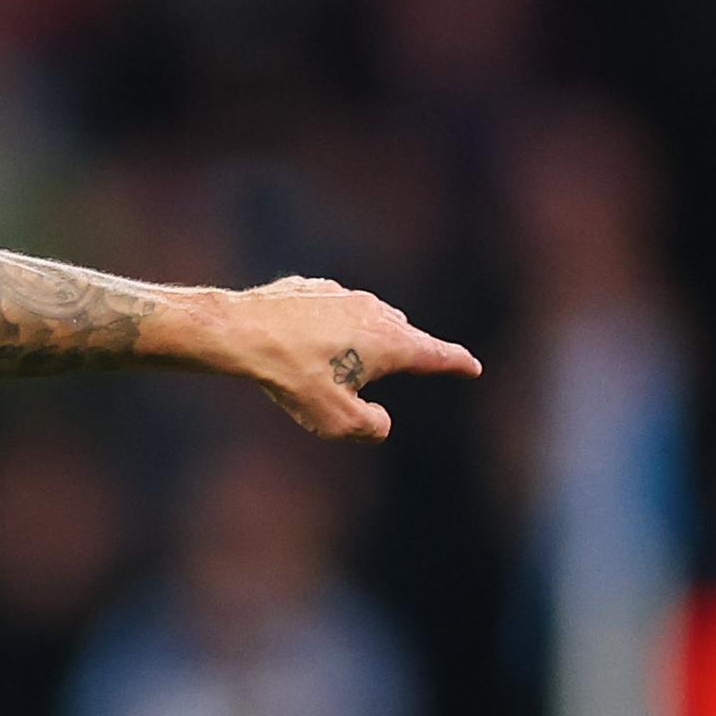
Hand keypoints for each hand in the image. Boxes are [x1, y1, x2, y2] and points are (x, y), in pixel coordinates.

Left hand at [208, 280, 482, 438]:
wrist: (243, 332)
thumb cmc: (293, 377)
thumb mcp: (337, 420)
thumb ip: (371, 426)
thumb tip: (380, 422)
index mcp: (390, 343)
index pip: (436, 355)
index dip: (457, 364)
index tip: (472, 367)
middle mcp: (375, 312)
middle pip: (406, 334)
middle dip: (413, 350)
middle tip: (422, 361)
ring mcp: (344, 296)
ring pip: (372, 318)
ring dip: (373, 336)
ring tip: (363, 356)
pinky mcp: (314, 289)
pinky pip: (335, 309)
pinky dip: (336, 324)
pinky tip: (315, 338)